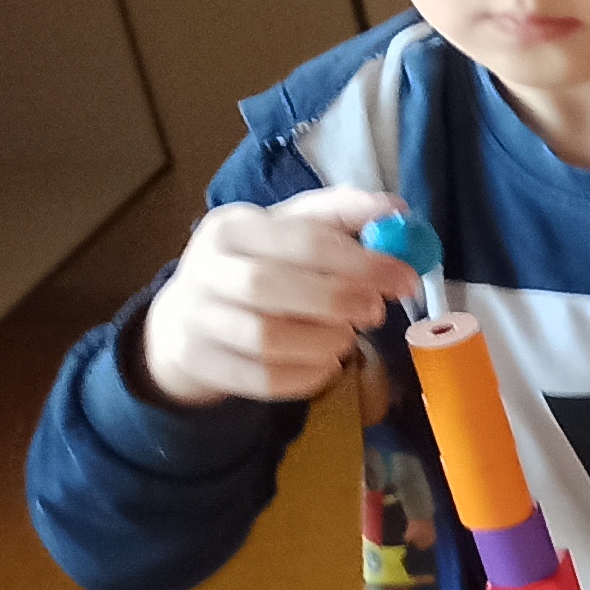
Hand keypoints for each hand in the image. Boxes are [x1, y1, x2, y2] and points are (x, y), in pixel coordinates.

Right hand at [139, 185, 418, 406]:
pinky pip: (263, 378)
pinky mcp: (200, 363)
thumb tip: (397, 210)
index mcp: (233, 226)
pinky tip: (324, 365)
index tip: (406, 279)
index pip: (303, 240)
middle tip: (375, 312)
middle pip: (273, 287)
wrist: (184, 322)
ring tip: (346, 338)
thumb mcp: (286, 231)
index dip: (363, 261)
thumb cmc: (253, 268)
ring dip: (324, 342)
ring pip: (267, 338)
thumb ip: (340, 217)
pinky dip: (307, 376)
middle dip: (338, 301)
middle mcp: (206, 268)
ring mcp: (197, 318)